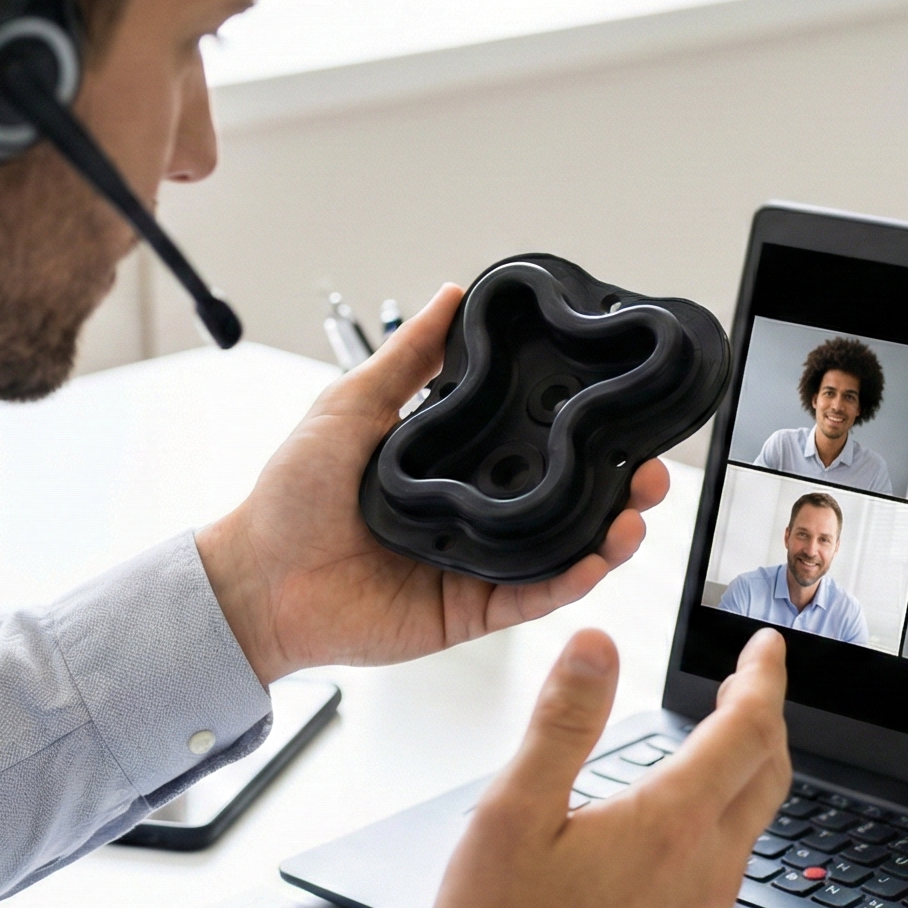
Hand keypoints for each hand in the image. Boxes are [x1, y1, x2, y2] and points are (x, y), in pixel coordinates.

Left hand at [195, 285, 670, 682]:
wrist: (255, 578)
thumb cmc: (290, 498)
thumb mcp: (352, 406)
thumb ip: (409, 358)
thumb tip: (452, 295)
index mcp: (454, 468)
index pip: (536, 448)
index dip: (585, 434)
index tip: (624, 410)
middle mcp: (474, 516)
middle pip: (567, 503)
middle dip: (620, 488)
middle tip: (652, 468)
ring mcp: (477, 567)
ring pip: (562, 552)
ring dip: (609, 535)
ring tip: (636, 511)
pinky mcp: (467, 613)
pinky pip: (529, 598)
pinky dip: (567, 581)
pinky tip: (594, 559)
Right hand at [425, 627, 788, 907]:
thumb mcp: (511, 814)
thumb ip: (561, 722)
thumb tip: (596, 645)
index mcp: (671, 825)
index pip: (747, 728)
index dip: (762, 677)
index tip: (764, 647)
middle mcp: (707, 874)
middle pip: (768, 778)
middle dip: (764, 721)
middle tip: (747, 688)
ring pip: (746, 835)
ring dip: (737, 784)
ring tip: (702, 761)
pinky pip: (719, 887)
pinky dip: (711, 843)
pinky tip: (666, 852)